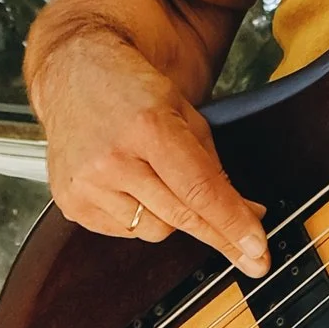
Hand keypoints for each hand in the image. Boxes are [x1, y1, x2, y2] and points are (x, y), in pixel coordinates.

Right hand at [37, 27, 268, 277]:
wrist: (71, 74)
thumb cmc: (131, 89)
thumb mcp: (183, 111)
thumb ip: (213, 164)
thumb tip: (246, 212)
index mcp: (148, 127)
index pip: (200, 189)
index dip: (232, 223)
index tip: (257, 250)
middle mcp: (114, 159)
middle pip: (180, 216)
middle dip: (219, 235)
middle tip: (250, 253)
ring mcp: (88, 184)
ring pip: (154, 231)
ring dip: (170, 216)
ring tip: (157, 180)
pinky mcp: (71, 203)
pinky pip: (125, 232)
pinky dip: (138, 217)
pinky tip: (130, 187)